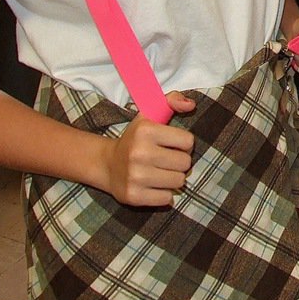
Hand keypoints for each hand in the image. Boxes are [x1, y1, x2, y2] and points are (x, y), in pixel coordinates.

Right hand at [103, 91, 195, 206]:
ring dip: (173, 178)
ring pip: (179, 182)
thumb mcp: (150, 114)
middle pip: (185, 163)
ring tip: (160, 172)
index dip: (183, 144)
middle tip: (166, 160)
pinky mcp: (133, 196)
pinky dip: (164, 194)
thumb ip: (172, 101)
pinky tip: (153, 185)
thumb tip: (191, 105)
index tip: (172, 144)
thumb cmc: (136, 138)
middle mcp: (139, 153)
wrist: (107, 165)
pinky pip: (167, 198)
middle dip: (180, 162)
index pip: (188, 141)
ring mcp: (135, 176)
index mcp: (146, 130)